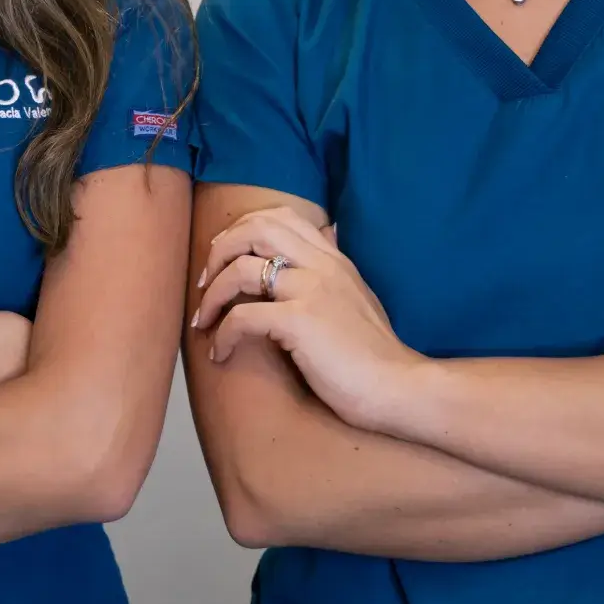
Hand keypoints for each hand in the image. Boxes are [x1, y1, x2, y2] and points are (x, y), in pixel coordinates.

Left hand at [192, 207, 422, 432]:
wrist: (398, 386)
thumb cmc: (374, 352)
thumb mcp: (358, 294)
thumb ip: (336, 266)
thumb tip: (330, 232)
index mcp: (333, 258)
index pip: (281, 217)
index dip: (242, 230)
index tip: (225, 258)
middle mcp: (321, 265)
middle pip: (254, 229)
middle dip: (219, 251)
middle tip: (205, 283)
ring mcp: (310, 290)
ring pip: (241, 269)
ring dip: (213, 295)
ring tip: (204, 321)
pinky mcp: (300, 321)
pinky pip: (243, 316)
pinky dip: (223, 334)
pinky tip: (221, 353)